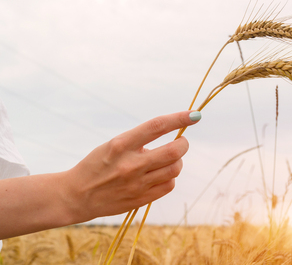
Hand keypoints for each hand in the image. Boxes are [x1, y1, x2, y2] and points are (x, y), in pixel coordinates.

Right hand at [62, 110, 200, 223]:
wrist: (76, 195)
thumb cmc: (97, 165)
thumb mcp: (113, 145)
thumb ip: (139, 142)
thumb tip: (168, 139)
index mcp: (121, 144)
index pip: (157, 126)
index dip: (179, 119)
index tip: (194, 115)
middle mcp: (131, 164)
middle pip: (174, 151)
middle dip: (183, 144)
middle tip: (181, 142)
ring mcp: (137, 184)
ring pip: (175, 169)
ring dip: (178, 161)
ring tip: (169, 159)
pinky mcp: (140, 199)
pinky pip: (169, 185)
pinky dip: (170, 177)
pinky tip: (161, 174)